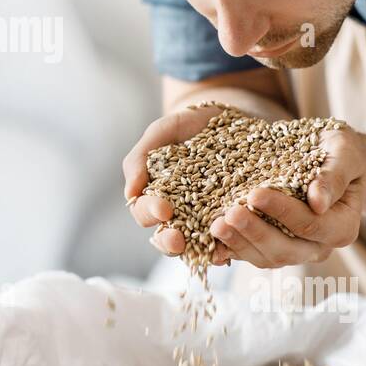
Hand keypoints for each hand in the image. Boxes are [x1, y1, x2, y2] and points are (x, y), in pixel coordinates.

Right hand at [122, 101, 239, 266]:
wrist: (230, 115)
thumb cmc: (188, 125)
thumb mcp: (161, 133)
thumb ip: (140, 159)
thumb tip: (130, 193)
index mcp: (155, 196)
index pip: (144, 213)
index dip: (150, 213)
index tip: (162, 208)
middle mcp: (179, 214)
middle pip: (169, 239)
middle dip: (170, 242)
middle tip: (177, 239)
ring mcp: (208, 219)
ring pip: (200, 245)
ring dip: (202, 250)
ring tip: (210, 247)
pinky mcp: (235, 218)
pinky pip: (231, 237)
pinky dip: (232, 244)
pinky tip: (235, 245)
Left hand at [209, 125, 365, 267]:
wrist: (328, 158)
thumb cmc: (339, 150)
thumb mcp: (343, 151)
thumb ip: (334, 175)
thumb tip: (318, 202)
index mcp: (342, 227)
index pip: (310, 224)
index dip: (282, 211)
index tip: (255, 194)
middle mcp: (319, 247)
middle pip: (285, 250)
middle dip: (255, 232)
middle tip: (230, 213)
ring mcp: (295, 251)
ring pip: (265, 258)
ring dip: (238, 243)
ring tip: (214, 225)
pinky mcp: (272, 248)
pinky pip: (250, 255)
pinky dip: (229, 250)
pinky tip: (208, 242)